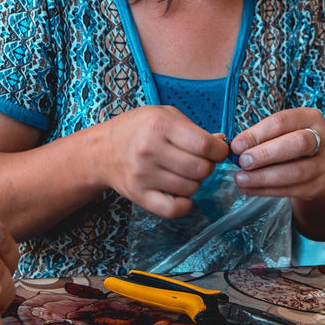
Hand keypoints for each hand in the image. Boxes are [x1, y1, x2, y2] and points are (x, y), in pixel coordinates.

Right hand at [100, 105, 229, 217]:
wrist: (102, 150)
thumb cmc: (137, 129)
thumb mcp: (165, 115)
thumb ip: (194, 128)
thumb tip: (222, 143)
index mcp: (160, 125)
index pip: (205, 146)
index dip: (219, 151)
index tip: (217, 152)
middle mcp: (151, 150)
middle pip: (200, 169)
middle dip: (208, 166)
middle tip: (200, 162)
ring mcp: (143, 174)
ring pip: (191, 189)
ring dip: (195, 183)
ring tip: (185, 173)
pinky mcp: (139, 195)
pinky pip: (172, 209)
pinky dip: (184, 205)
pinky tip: (183, 195)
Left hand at [230, 109, 324, 200]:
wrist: (317, 169)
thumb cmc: (290, 145)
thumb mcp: (280, 133)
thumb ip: (260, 137)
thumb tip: (236, 147)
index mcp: (311, 118)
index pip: (283, 121)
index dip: (258, 133)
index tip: (236, 145)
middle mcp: (323, 139)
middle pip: (298, 143)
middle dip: (266, 153)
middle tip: (242, 161)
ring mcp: (324, 164)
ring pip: (296, 171)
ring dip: (264, 177)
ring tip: (241, 178)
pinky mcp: (319, 186)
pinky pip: (292, 190)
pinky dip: (267, 191)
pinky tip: (249, 188)